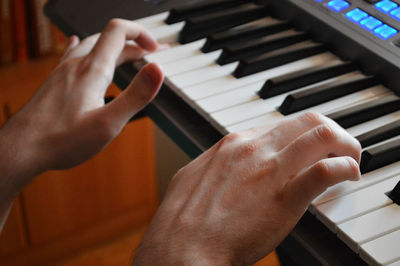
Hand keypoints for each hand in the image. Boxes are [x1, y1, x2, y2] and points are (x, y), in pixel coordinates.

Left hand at [0, 19, 163, 213]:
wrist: (22, 148)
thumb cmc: (61, 140)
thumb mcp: (108, 123)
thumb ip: (136, 95)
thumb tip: (157, 70)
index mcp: (93, 71)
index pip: (119, 32)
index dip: (141, 34)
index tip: (155, 49)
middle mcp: (76, 65)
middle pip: (109, 39)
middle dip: (134, 43)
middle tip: (151, 54)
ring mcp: (63, 72)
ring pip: (92, 46)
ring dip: (114, 47)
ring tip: (128, 55)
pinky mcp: (55, 82)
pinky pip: (72, 54)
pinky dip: (87, 48)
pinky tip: (77, 46)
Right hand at [133, 112, 361, 264]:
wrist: (181, 246)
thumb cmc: (183, 219)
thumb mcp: (196, 177)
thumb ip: (217, 166)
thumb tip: (226, 166)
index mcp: (233, 144)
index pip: (280, 126)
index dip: (300, 137)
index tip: (307, 151)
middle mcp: (253, 148)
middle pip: (305, 120)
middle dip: (328, 131)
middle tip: (337, 148)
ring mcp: (270, 170)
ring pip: (321, 135)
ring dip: (344, 144)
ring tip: (349, 160)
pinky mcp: (285, 198)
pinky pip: (325, 171)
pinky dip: (344, 168)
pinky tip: (348, 176)